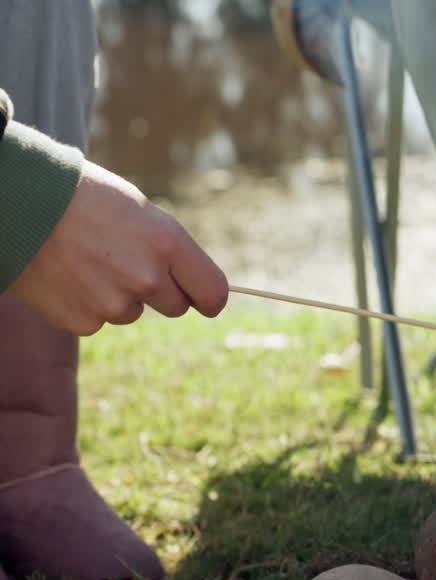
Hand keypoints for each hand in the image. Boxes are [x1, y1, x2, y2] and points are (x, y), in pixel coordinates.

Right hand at [10, 160, 228, 335]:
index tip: (205, 300)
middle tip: (127, 264)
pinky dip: (86, 304)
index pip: (213, 292)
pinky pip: (98, 321)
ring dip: (118, 295)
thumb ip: (170, 251)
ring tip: (89, 261)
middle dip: (160, 292)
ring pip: (132, 313)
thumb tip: (192, 283)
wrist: (20, 205)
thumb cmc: (86, 199)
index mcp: (168, 245)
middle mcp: (147, 279)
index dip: (210, 298)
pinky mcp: (82, 322)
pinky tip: (68, 275)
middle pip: (176, 307)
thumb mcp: (142, 214)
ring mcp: (113, 304)